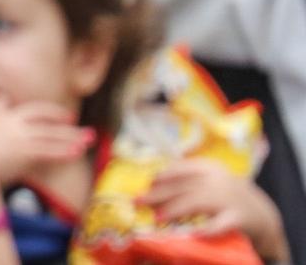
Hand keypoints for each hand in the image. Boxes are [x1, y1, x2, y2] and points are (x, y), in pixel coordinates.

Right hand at [0, 94, 95, 193]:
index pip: (1, 101)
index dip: (12, 101)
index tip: (19, 103)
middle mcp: (8, 121)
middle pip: (38, 112)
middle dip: (56, 113)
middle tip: (70, 116)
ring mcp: (18, 135)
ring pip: (51, 133)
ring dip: (72, 136)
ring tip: (88, 138)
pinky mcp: (26, 150)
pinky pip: (50, 151)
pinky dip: (65, 152)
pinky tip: (77, 153)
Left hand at [144, 159, 286, 256]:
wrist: (262, 214)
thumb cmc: (227, 196)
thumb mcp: (209, 182)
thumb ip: (187, 181)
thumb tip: (152, 186)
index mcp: (210, 168)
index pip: (182, 169)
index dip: (163, 176)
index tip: (147, 183)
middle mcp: (218, 180)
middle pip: (184, 186)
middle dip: (159, 194)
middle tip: (139, 202)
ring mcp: (229, 199)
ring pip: (197, 202)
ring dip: (175, 209)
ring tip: (158, 217)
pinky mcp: (239, 218)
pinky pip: (222, 223)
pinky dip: (209, 228)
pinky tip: (195, 233)